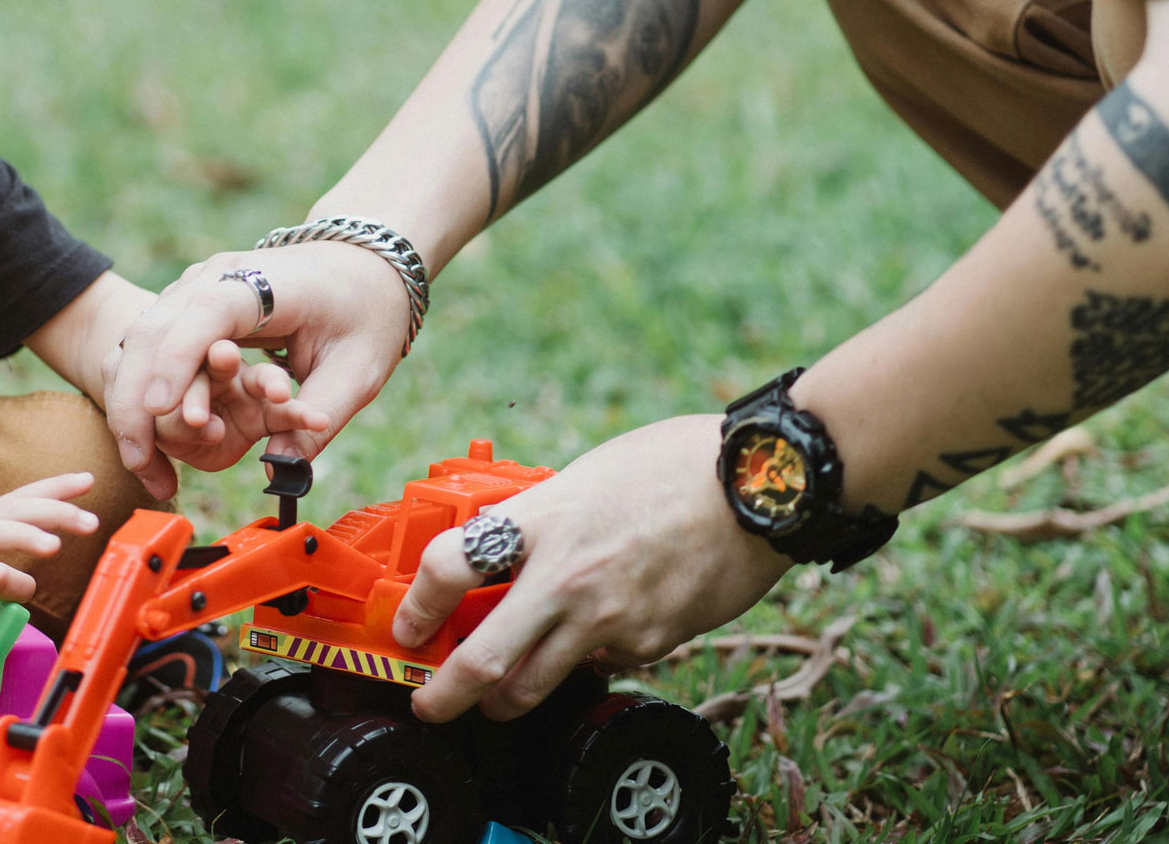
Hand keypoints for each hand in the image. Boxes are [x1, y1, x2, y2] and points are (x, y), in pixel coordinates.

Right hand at [106, 242, 411, 497]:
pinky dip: (137, 389)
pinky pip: (148, 344)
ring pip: (139, 337)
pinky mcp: (188, 305)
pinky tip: (142, 438)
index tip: (160, 411)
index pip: (207, 314)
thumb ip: (319, 419)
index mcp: (265, 282)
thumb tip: (280, 470)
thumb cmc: (363, 314)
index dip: (179, 360)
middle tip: (139, 461)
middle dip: (136, 396)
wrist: (360, 266)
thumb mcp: (358, 371)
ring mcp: (197, 287)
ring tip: (139, 460)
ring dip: (128, 398)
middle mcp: (218, 277)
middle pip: (154, 326)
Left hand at [390, 414, 791, 721]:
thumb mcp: (584, 478)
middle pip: (482, 660)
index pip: (448, 567)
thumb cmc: (672, 466)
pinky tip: (599, 632)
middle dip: (444, 695)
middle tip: (429, 702)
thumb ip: (540, 519)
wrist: (758, 487)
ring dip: (503, 701)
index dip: (417, 605)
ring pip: (534, 686)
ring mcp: (609, 620)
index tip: (410, 625)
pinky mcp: (649, 645)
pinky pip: (600, 665)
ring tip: (495, 698)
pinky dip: (587, 660)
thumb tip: (503, 554)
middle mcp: (567, 577)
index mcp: (542, 520)